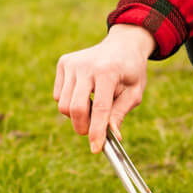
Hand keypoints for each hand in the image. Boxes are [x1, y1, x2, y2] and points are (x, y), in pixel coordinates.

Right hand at [53, 24, 154, 152]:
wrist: (123, 44)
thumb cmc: (131, 71)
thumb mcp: (134, 93)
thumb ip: (120, 113)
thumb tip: (113, 136)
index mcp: (108, 72)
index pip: (100, 108)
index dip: (97, 132)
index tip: (96, 149)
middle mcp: (86, 65)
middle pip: (75, 108)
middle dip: (83, 127)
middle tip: (93, 132)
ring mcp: (72, 63)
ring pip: (63, 105)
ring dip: (77, 115)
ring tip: (93, 107)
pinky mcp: (63, 63)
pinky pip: (58, 96)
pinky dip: (69, 103)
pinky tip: (85, 94)